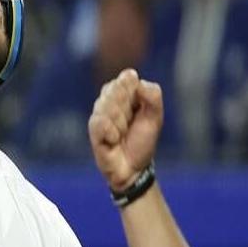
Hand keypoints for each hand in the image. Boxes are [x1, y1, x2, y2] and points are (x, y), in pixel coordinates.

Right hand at [89, 68, 162, 190]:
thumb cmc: (142, 140)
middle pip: (116, 90)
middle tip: (131, 125)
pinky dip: (112, 132)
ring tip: (122, 135)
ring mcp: (98, 113)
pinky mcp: (92, 129)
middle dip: (128, 110)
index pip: (127, 78)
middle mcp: (108, 100)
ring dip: (121, 123)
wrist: (134, 168)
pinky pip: (101, 121)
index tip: (139, 109)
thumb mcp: (155, 116)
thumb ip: (153, 94)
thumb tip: (137, 81)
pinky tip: (114, 140)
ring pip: (108, 105)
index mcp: (124, 92)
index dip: (135, 94)